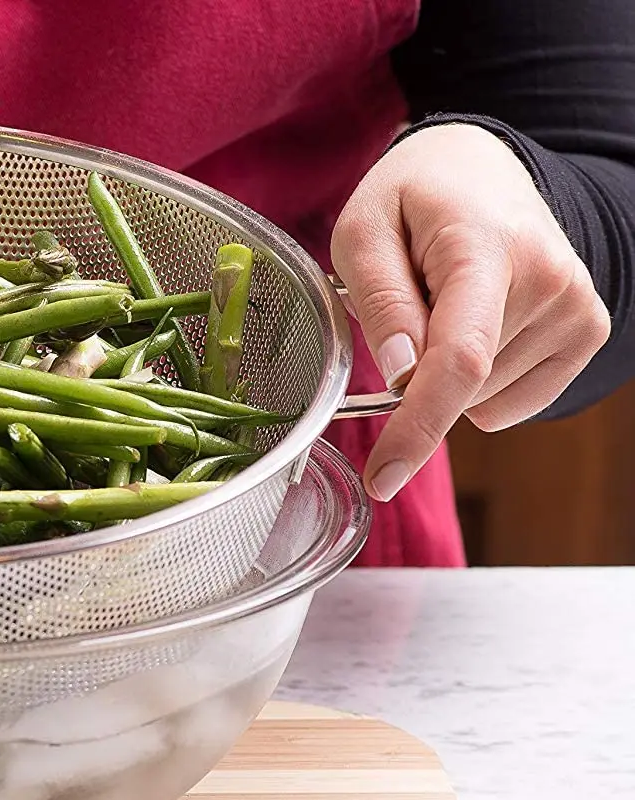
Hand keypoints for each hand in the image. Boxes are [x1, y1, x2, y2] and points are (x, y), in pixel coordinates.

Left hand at [331, 123, 610, 500]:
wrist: (481, 169)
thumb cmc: (414, 199)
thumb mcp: (363, 231)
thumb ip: (379, 300)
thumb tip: (402, 373)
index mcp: (486, 250)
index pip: (459, 359)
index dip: (417, 428)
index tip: (384, 478)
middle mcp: (549, 281)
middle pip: (463, 387)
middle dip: (414, 373)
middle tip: (412, 300)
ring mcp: (578, 309)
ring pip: (482, 402)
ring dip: (447, 373)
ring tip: (448, 301)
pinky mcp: (588, 332)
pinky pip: (508, 404)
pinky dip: (477, 385)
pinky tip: (477, 325)